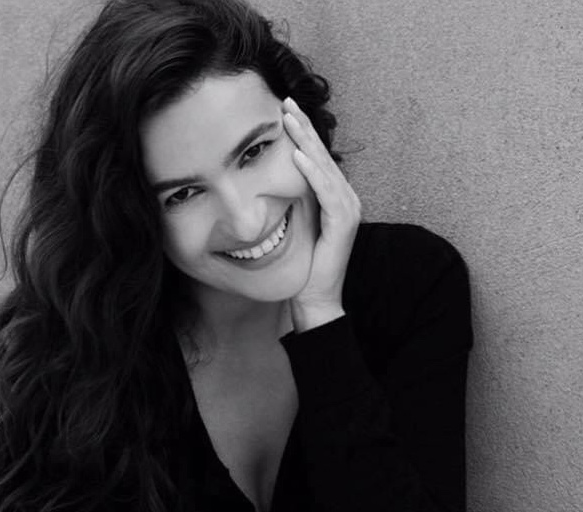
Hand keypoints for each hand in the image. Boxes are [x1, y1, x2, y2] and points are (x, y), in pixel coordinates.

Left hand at [282, 97, 360, 331]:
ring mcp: (348, 209)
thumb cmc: (304, 264)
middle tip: (286, 102)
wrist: (315, 296)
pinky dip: (312, 173)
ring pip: (324, 168)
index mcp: (336, 197)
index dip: (303, 134)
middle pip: (322, 156)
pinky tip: (298, 155)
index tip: (285, 111)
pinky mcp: (343, 222)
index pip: (317, 159)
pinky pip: (326, 192)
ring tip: (289, 119)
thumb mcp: (298, 224)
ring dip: (306, 141)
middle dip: (304, 127)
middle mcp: (346, 198)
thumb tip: (276, 178)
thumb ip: (296, 200)